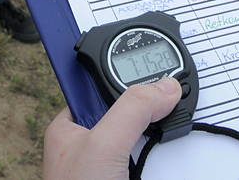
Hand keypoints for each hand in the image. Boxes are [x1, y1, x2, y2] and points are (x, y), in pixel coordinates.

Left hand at [43, 79, 181, 179]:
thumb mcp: (104, 143)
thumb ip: (132, 109)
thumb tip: (164, 85)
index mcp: (70, 126)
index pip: (100, 87)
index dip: (125, 79)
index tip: (155, 68)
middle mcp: (88, 148)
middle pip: (129, 117)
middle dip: (150, 119)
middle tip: (169, 111)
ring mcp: (108, 172)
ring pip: (146, 145)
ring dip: (161, 149)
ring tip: (167, 150)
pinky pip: (154, 169)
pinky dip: (165, 167)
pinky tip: (169, 168)